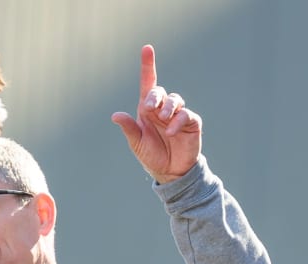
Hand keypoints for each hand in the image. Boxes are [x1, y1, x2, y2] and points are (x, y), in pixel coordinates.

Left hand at [111, 44, 201, 183]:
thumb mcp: (137, 142)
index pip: (148, 83)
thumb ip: (129, 128)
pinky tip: (172, 132)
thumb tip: (115, 116)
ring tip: (163, 119)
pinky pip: (186, 115)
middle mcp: (163, 109)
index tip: (147, 48)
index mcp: (148, 109)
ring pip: (175, 99)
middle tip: (149, 108)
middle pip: (160, 91)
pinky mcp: (191, 123)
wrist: (170, 172)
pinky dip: (178, 121)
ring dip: (168, 107)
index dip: (148, 65)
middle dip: (154, 96)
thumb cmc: (152, 155)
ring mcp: (178, 114)